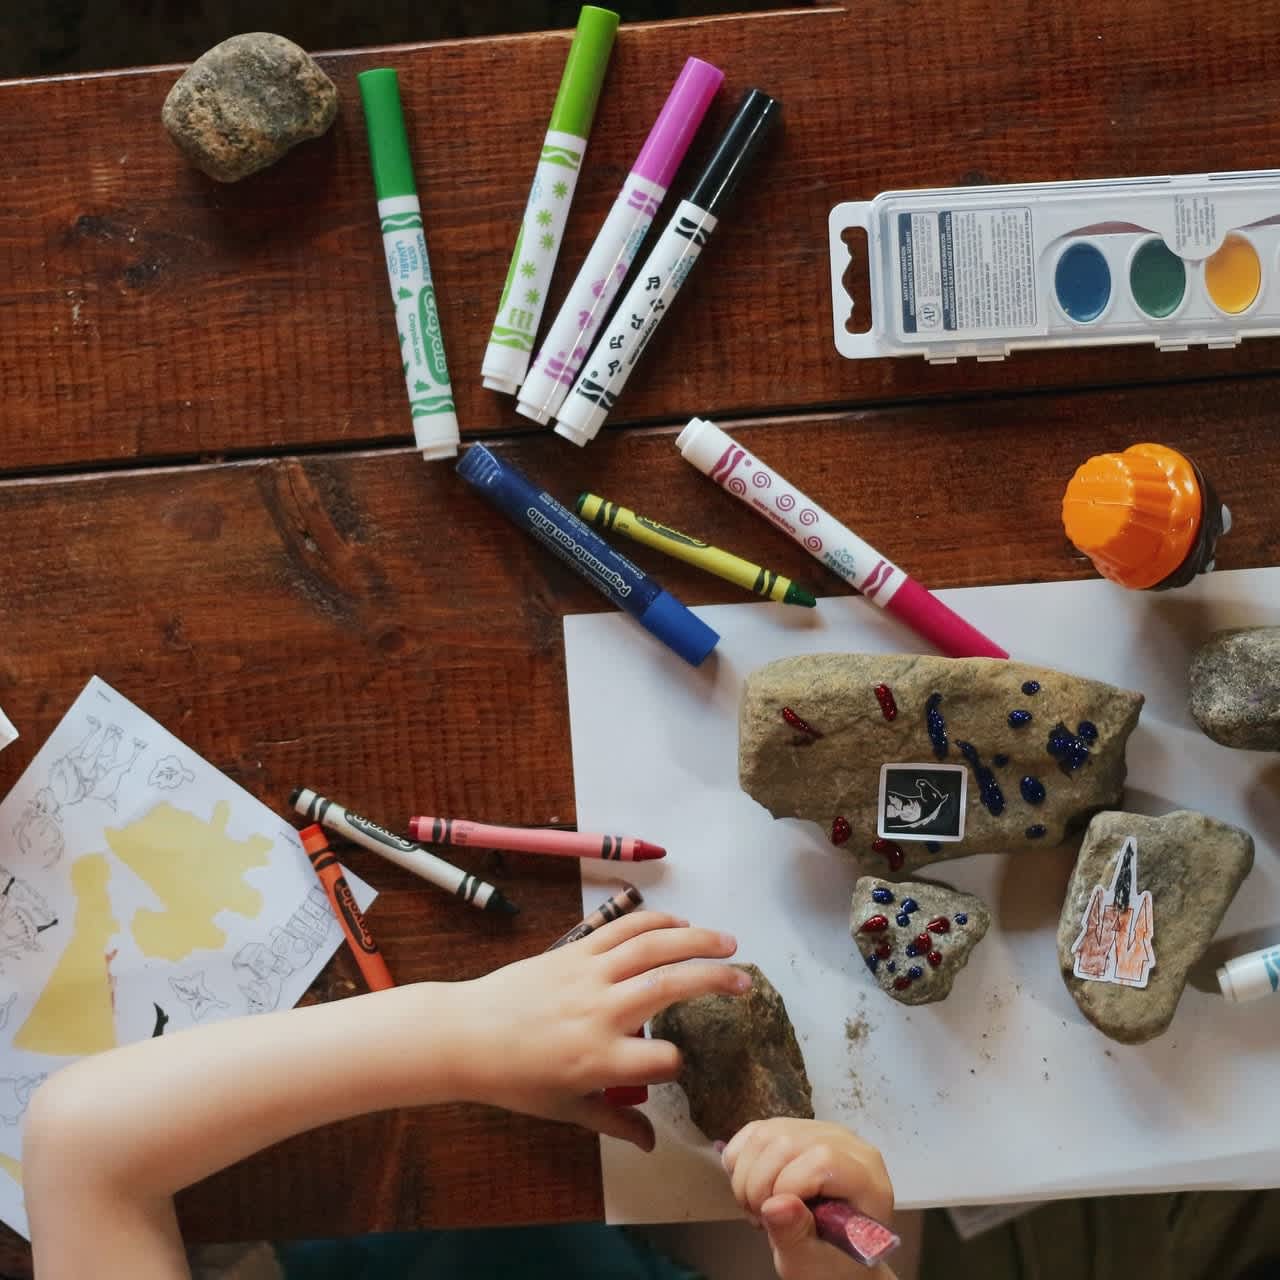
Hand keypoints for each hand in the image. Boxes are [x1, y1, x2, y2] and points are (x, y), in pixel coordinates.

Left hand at [445, 911, 746, 1150]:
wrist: (466, 1035)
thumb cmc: (516, 1079)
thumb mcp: (566, 1109)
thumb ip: (615, 1124)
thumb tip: (654, 1145)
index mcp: (600, 1060)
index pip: (662, 1060)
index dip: (679, 1064)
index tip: (679, 1064)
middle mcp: (600, 1012)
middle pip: (670, 987)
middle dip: (714, 981)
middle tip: (746, 982)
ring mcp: (589, 975)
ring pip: (652, 947)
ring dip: (696, 939)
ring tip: (729, 942)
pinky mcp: (575, 951)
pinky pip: (622, 929)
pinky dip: (655, 921)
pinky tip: (681, 923)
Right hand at [722, 1118, 894, 1279]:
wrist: (830, 1254)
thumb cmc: (831, 1263)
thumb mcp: (813, 1263)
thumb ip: (795, 1235)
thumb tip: (775, 1204)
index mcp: (866, 1178)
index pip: (823, 1160)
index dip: (788, 1185)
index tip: (775, 1218)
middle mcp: (848, 1144)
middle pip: (787, 1143)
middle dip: (759, 1184)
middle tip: (760, 1218)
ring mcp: (820, 1130)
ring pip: (765, 1134)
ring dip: (746, 1175)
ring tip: (757, 1207)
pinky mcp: (795, 1127)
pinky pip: (754, 1131)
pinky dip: (739, 1160)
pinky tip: (751, 1188)